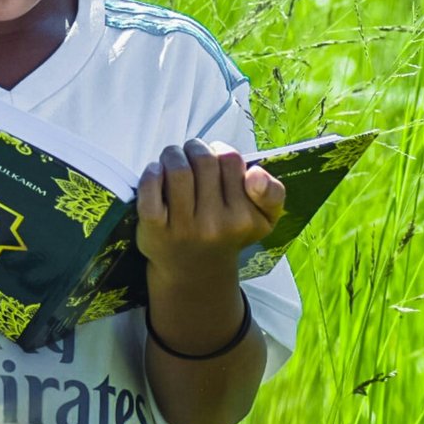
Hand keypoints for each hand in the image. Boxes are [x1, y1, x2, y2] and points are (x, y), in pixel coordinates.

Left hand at [136, 139, 285, 281]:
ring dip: (172, 155)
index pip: (231, 160)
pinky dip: (151, 173)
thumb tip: (255, 173)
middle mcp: (215, 225)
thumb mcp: (263, 220)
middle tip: (191, 156)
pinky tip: (156, 172)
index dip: (220, 150)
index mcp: (243, 218)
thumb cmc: (227, 234)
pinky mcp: (155, 230)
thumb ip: (273, 193)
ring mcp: (183, 228)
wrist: (194, 274)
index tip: (216, 158)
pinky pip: (150, 189)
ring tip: (173, 160)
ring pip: (178, 169)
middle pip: (203, 160)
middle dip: (194, 148)